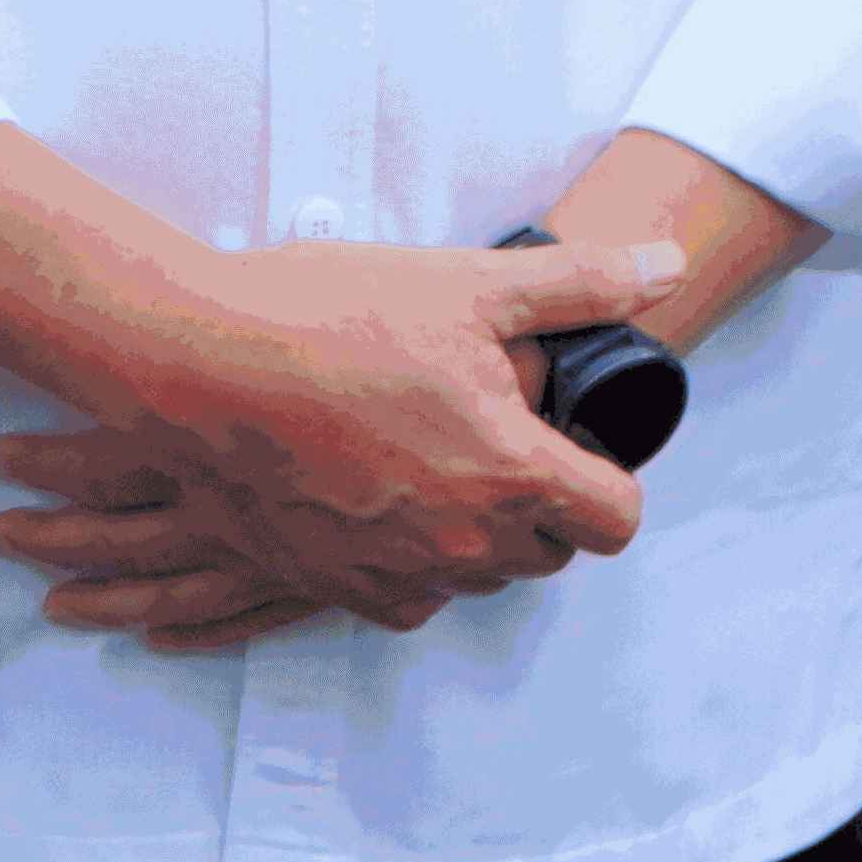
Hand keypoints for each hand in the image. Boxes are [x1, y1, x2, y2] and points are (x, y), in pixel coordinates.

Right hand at [0, 236, 673, 646]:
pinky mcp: (332, 587)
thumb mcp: (470, 285)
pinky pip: (405, 592)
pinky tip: (380, 485)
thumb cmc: (329, 318)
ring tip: (428, 446)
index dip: (605, 473)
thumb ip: (582, 286)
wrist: (194, 366)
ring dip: (473, 529)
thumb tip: (667, 269)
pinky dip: (409, 553)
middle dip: (540, 498)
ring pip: (475, 574)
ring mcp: (392, 575)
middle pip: (547, 550)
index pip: (615, 519)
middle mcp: (460, 548)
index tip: (566, 433)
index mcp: (510, 478)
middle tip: (491, 424)